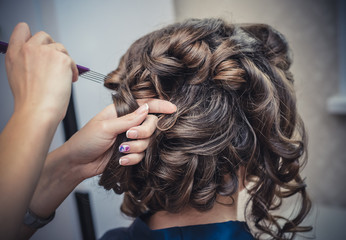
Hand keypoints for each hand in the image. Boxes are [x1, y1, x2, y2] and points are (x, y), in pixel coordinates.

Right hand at [5, 22, 77, 121]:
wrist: (37, 110)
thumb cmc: (30, 100)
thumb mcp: (17, 75)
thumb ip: (25, 60)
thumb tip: (38, 57)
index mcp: (14, 53)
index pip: (21, 29)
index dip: (31, 34)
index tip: (40, 45)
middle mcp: (28, 49)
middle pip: (44, 36)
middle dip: (52, 48)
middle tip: (56, 64)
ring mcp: (45, 52)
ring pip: (60, 48)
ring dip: (64, 61)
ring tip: (62, 78)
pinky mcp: (61, 58)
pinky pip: (71, 60)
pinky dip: (73, 70)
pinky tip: (69, 81)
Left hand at [62, 99, 176, 179]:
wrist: (77, 163)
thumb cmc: (85, 141)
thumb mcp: (105, 127)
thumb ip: (128, 119)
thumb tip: (145, 109)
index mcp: (121, 111)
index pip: (144, 104)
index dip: (160, 105)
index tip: (172, 109)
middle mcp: (128, 123)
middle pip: (150, 123)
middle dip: (143, 132)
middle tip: (129, 136)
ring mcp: (130, 137)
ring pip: (148, 141)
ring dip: (136, 147)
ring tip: (121, 151)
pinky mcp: (130, 152)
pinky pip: (142, 154)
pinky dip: (133, 158)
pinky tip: (120, 161)